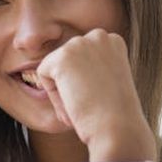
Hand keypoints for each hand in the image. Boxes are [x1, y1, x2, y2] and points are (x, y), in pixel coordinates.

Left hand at [36, 29, 157, 161]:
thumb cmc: (116, 114)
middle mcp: (98, 36)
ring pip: (54, 69)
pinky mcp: (62, 57)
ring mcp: (80, 43)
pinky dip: (54, 96)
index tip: (101, 97)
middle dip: (72, 85)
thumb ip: (92, 69)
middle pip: (66, 61)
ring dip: (63, 92)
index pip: (81, 58)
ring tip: (84, 105)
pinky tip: (74, 102)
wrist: (118, 126)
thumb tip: (72, 72)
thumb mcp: (109, 82)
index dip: (85, 82)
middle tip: (91, 104)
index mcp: (113, 41)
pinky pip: (43, 76)